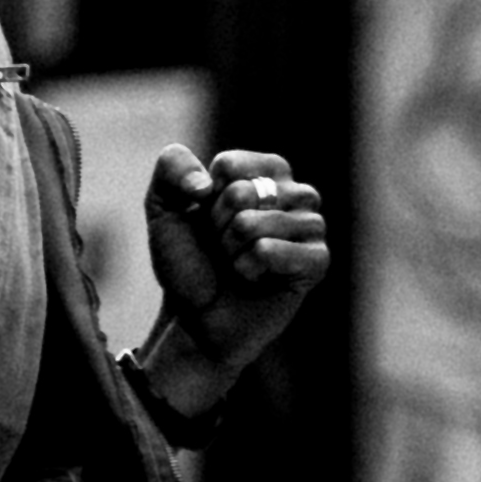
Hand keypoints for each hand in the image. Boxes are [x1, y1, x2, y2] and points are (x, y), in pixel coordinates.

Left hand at [138, 142, 329, 416]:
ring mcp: (310, 226)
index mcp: (264, 170)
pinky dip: (250, 267)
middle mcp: (294, 192)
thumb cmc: (187, 258)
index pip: (228, 166)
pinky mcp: (317, 261)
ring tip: (238, 263)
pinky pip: (272, 250)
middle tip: (224, 246)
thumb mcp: (163, 205)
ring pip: (254, 223)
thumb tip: (205, 184)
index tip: (207, 217)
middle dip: (218, 226)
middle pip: (240, 193)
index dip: (204, 197)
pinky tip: (256, 278)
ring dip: (231, 249)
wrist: (196, 315)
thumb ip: (172, 167)